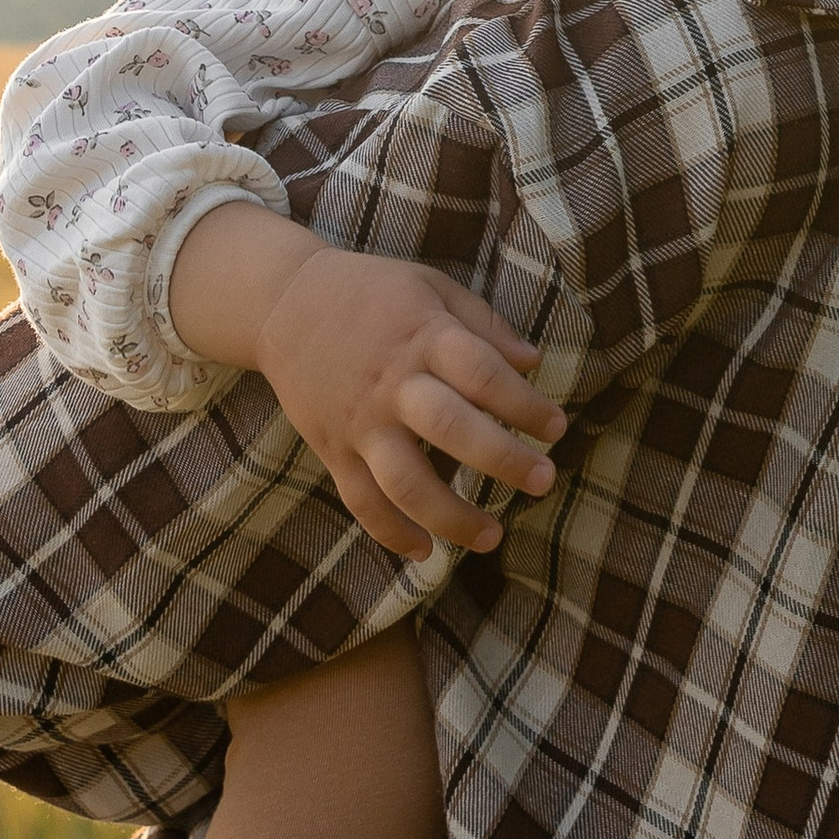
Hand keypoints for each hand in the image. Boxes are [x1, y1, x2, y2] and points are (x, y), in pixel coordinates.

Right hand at [169, 206, 563, 560]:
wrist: (282, 302)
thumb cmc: (370, 292)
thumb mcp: (430, 287)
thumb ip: (484, 324)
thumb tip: (533, 362)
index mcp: (424, 338)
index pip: (485, 376)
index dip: (527, 406)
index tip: (556, 429)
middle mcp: (393, 384)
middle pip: (453, 430)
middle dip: (504, 461)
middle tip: (543, 482)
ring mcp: (361, 423)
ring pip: (407, 482)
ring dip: (453, 516)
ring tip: (493, 536)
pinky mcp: (333, 449)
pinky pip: (362, 502)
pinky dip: (391, 532)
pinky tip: (425, 551)